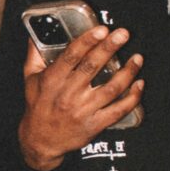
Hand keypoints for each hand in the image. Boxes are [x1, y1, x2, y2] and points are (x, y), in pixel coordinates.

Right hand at [17, 26, 144, 170]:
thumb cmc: (37, 107)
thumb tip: (36, 34)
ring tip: (137, 58)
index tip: (101, 29)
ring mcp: (83, 110)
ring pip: (111, 88)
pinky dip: (132, 97)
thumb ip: (34, 55)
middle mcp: (68, 94)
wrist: (41, 141)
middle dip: (110, 48)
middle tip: (123, 34)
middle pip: (92, 67)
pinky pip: (118, 110)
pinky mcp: (95, 124)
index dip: (88, 41)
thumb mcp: (30, 79)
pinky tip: (139, 84)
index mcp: (53, 80)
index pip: (72, 56)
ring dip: (127, 72)